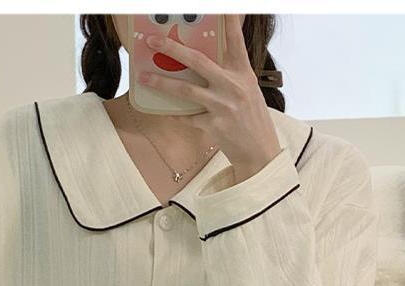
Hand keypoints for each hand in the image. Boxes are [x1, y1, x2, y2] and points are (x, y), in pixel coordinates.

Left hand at [138, 15, 281, 182]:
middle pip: (197, 61)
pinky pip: (187, 117)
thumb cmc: (252, 118)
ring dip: (161, 83)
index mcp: (243, 73)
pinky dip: (175, 114)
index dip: (229, 21)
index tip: (223, 6)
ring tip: (143, 76)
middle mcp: (232, 86)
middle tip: (152, 41)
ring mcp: (222, 106)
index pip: (235, 41)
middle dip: (172, 49)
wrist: (260, 152)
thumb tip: (202, 63)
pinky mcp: (214, 126)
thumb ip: (229, 74)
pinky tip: (164, 110)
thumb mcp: (248, 90)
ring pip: (185, 90)